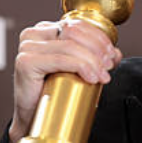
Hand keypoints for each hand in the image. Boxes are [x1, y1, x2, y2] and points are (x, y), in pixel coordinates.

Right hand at [8, 19, 121, 142]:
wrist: (32, 117)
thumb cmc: (51, 92)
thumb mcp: (77, 69)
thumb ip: (95, 57)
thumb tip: (115, 54)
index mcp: (44, 30)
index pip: (77, 25)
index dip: (99, 38)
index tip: (112, 55)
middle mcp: (33, 34)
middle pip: (74, 33)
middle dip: (98, 49)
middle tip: (109, 66)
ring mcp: (27, 47)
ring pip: (70, 46)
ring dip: (93, 60)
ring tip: (103, 75)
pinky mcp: (26, 62)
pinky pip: (60, 59)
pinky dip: (80, 67)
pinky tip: (91, 78)